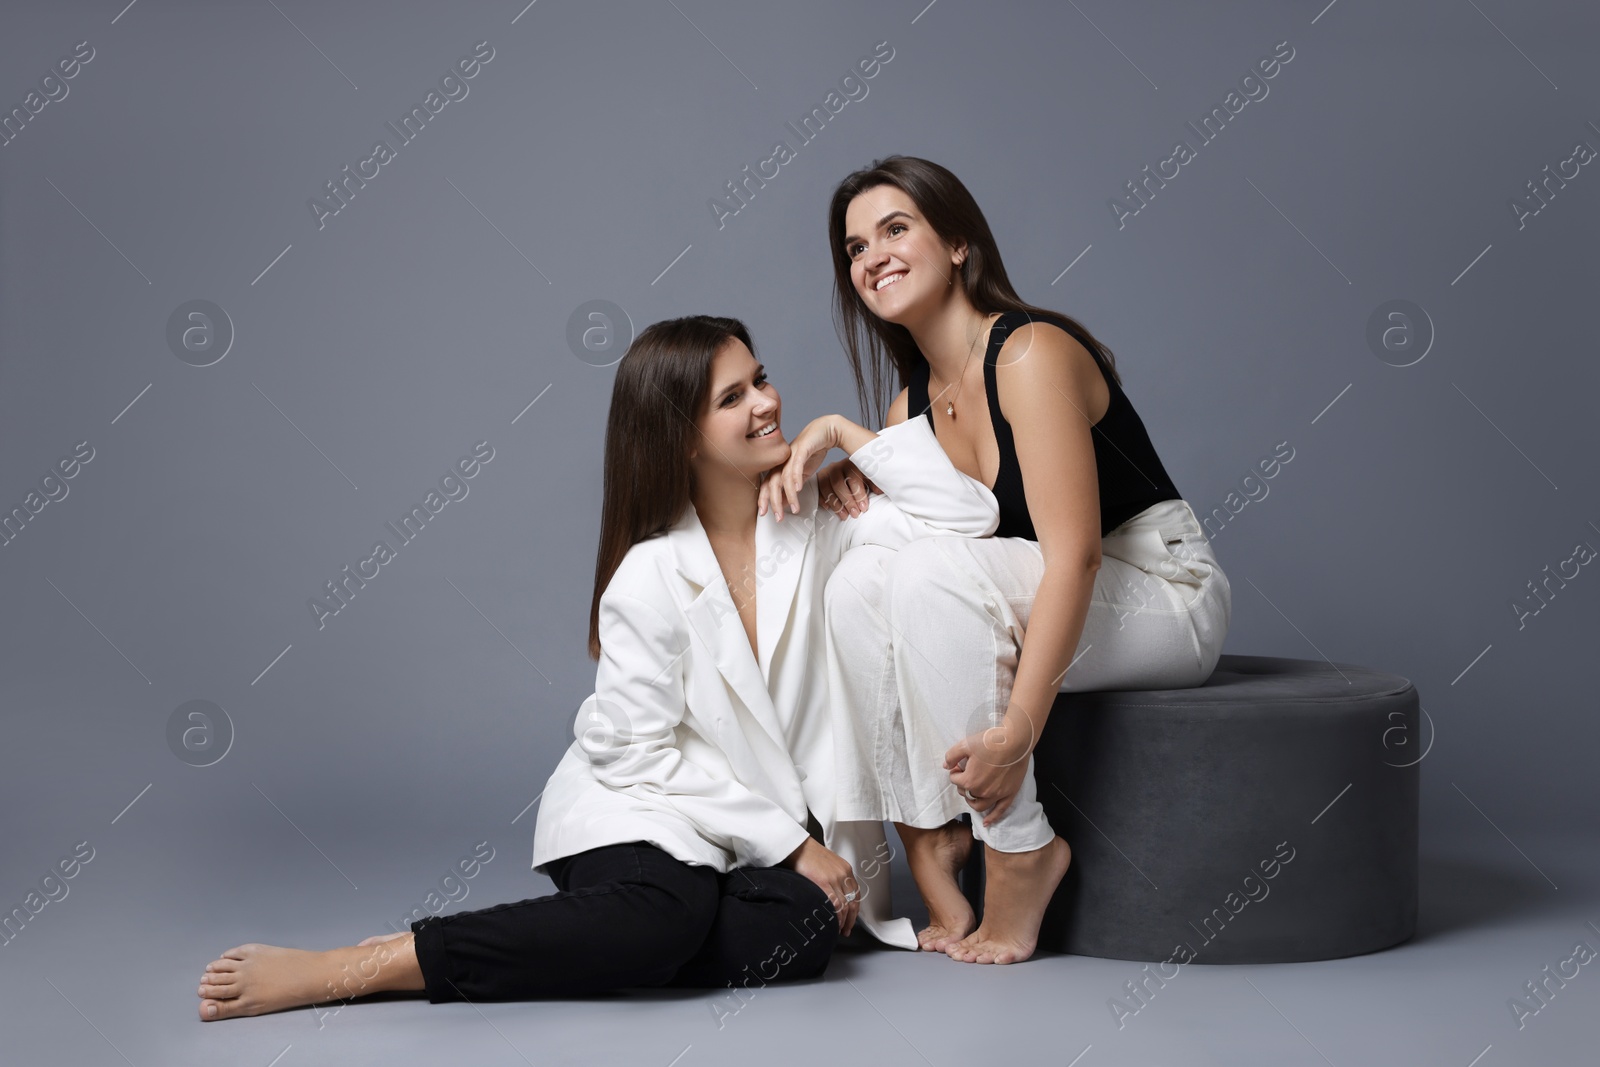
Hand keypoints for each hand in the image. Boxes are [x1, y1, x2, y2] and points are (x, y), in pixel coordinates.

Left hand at [758, 416, 839, 522]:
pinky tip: (798, 489)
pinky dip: (796, 478)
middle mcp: (782, 461)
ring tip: (795, 508)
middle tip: (778, 517)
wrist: (825, 431)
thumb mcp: (802, 474)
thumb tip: (785, 503)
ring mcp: (790, 455)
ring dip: (789, 495)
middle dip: (773, 502)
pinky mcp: (801, 449)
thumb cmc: (812, 451)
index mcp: (780, 467)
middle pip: (772, 483)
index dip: (764, 499)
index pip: (767, 485)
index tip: (764, 513)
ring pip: (784, 478)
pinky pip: (796, 465)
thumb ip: (793, 487)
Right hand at [780, 836, 860, 935]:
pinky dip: (835, 917)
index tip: (851, 919)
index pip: (856, 894)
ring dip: (843, 921)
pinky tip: (832, 923)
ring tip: (838, 930)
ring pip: (845, 906)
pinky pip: (834, 905)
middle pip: (853, 903)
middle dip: (851, 920)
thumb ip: (833, 877)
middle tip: (846, 930)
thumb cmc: (808, 854)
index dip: (855, 910)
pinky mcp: (824, 883)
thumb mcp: (827, 864)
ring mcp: (834, 879)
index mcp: (845, 869)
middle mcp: (843, 874)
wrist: (797, 846)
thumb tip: (833, 894)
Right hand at [816, 458, 880, 519]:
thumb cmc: (861, 475)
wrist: (847, 470)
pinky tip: (828, 508)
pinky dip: (822, 499)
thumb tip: (880, 491)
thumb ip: (874, 483)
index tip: (864, 508)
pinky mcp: (818, 479)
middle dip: (847, 502)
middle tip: (854, 514)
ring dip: (835, 504)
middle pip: (838, 484)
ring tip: (844, 516)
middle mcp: (836, 466)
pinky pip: (817, 490)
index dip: (859, 495)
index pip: (853, 479)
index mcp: (851, 463)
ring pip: (826, 488)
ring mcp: (826, 472)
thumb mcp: (869, 477)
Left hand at [943, 713, 1036, 827]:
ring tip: (971, 793)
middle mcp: (981, 791)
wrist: (1015, 741)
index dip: (955, 771)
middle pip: (966, 792)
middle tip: (967, 772)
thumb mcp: (965, 744)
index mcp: (969, 780)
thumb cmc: (990, 741)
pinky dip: (992, 818)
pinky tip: (986, 823)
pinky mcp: (1009, 794)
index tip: (960, 764)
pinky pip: (999, 811)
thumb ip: (951, 756)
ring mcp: (996, 795)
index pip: (955, 780)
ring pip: (979, 805)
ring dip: (972, 801)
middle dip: (963, 784)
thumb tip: (945, 766)